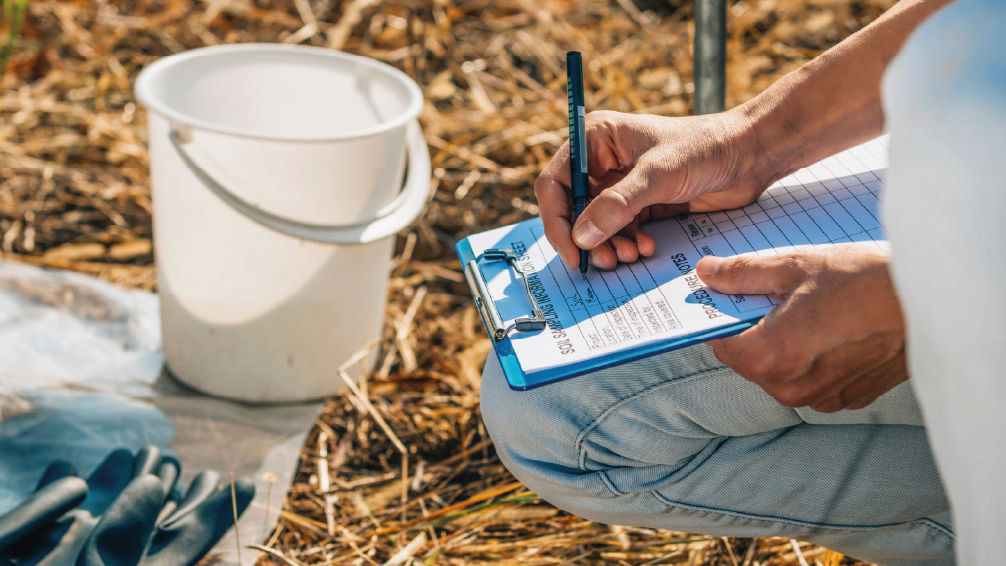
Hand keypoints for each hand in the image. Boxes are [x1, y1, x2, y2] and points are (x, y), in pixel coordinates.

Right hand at [534, 109, 772, 269]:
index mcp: (595, 139)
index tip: (571, 251)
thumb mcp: (658, 175)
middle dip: (585, 238)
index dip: (557, 219)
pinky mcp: (640, 203)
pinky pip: (618, 231)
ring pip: (594, 225)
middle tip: (603, 261)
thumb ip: (618, 205)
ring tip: (628, 257)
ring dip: (607, 245)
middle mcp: (602, 160)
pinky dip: (626, 244)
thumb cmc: (705, 148)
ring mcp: (621, 184)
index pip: (555, 182)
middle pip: (572, 209)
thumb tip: (580, 237)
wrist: (749, 154)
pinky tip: (645, 247)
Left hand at [696, 244, 907, 411]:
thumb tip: (707, 273)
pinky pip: (812, 380)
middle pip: (749, 360)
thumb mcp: (793, 267)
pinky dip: (812, 358)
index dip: (721, 317)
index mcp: (771, 358)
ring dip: (782, 345)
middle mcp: (792, 388)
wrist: (929, 297)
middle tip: (773, 296)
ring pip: (780, 372)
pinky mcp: (848, 397)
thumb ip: (742, 274)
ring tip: (808, 310)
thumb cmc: (863, 279)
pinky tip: (831, 329)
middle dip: (752, 330)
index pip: (720, 343)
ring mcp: (822, 397)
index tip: (727, 297)